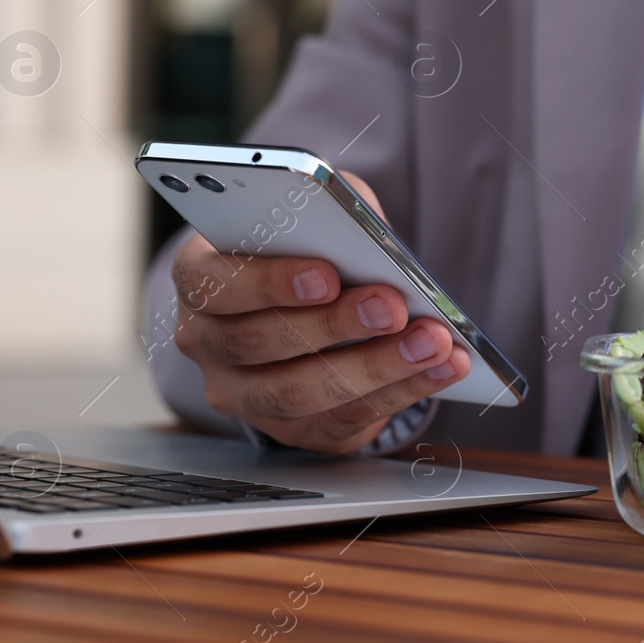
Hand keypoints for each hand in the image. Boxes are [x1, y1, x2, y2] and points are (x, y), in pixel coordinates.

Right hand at [169, 172, 469, 453]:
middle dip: (336, 326)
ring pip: (300, 392)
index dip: (270, 281)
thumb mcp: (315, 213)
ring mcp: (243, 395)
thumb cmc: (308, 248)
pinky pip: (343, 419)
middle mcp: (207, 343)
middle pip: (260, 344)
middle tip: (393, 306)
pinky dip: (402, 392)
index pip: (216, 284)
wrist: (309, 305)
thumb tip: (371, 233)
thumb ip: (333, 212)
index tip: (328, 273)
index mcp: (198, 279)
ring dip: (376, 366)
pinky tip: (444, 367)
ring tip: (433, 341)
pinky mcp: (292, 430)